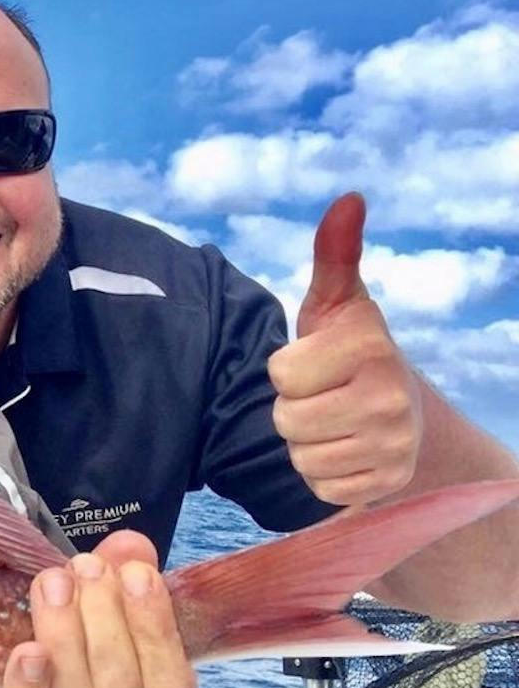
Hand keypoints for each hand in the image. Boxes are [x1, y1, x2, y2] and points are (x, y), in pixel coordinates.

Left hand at [0, 531, 194, 687]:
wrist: (32, 677)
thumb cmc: (87, 635)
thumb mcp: (113, 604)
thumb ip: (125, 575)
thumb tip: (130, 546)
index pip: (171, 685)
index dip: (155, 629)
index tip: (137, 574)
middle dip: (104, 620)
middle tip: (87, 568)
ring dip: (65, 637)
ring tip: (54, 585)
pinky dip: (28, 684)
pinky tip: (27, 650)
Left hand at [268, 192, 421, 504]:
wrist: (406, 412)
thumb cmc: (349, 352)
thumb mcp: (338, 304)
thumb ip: (334, 255)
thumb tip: (347, 200)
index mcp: (371, 347)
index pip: (282, 375)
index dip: (287, 370)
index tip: (314, 363)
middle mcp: (390, 398)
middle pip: (286, 420)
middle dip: (293, 408)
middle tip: (321, 396)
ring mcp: (392, 447)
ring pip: (300, 457)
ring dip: (304, 443)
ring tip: (331, 422)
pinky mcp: (385, 485)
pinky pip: (319, 488)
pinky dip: (322, 474)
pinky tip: (343, 451)